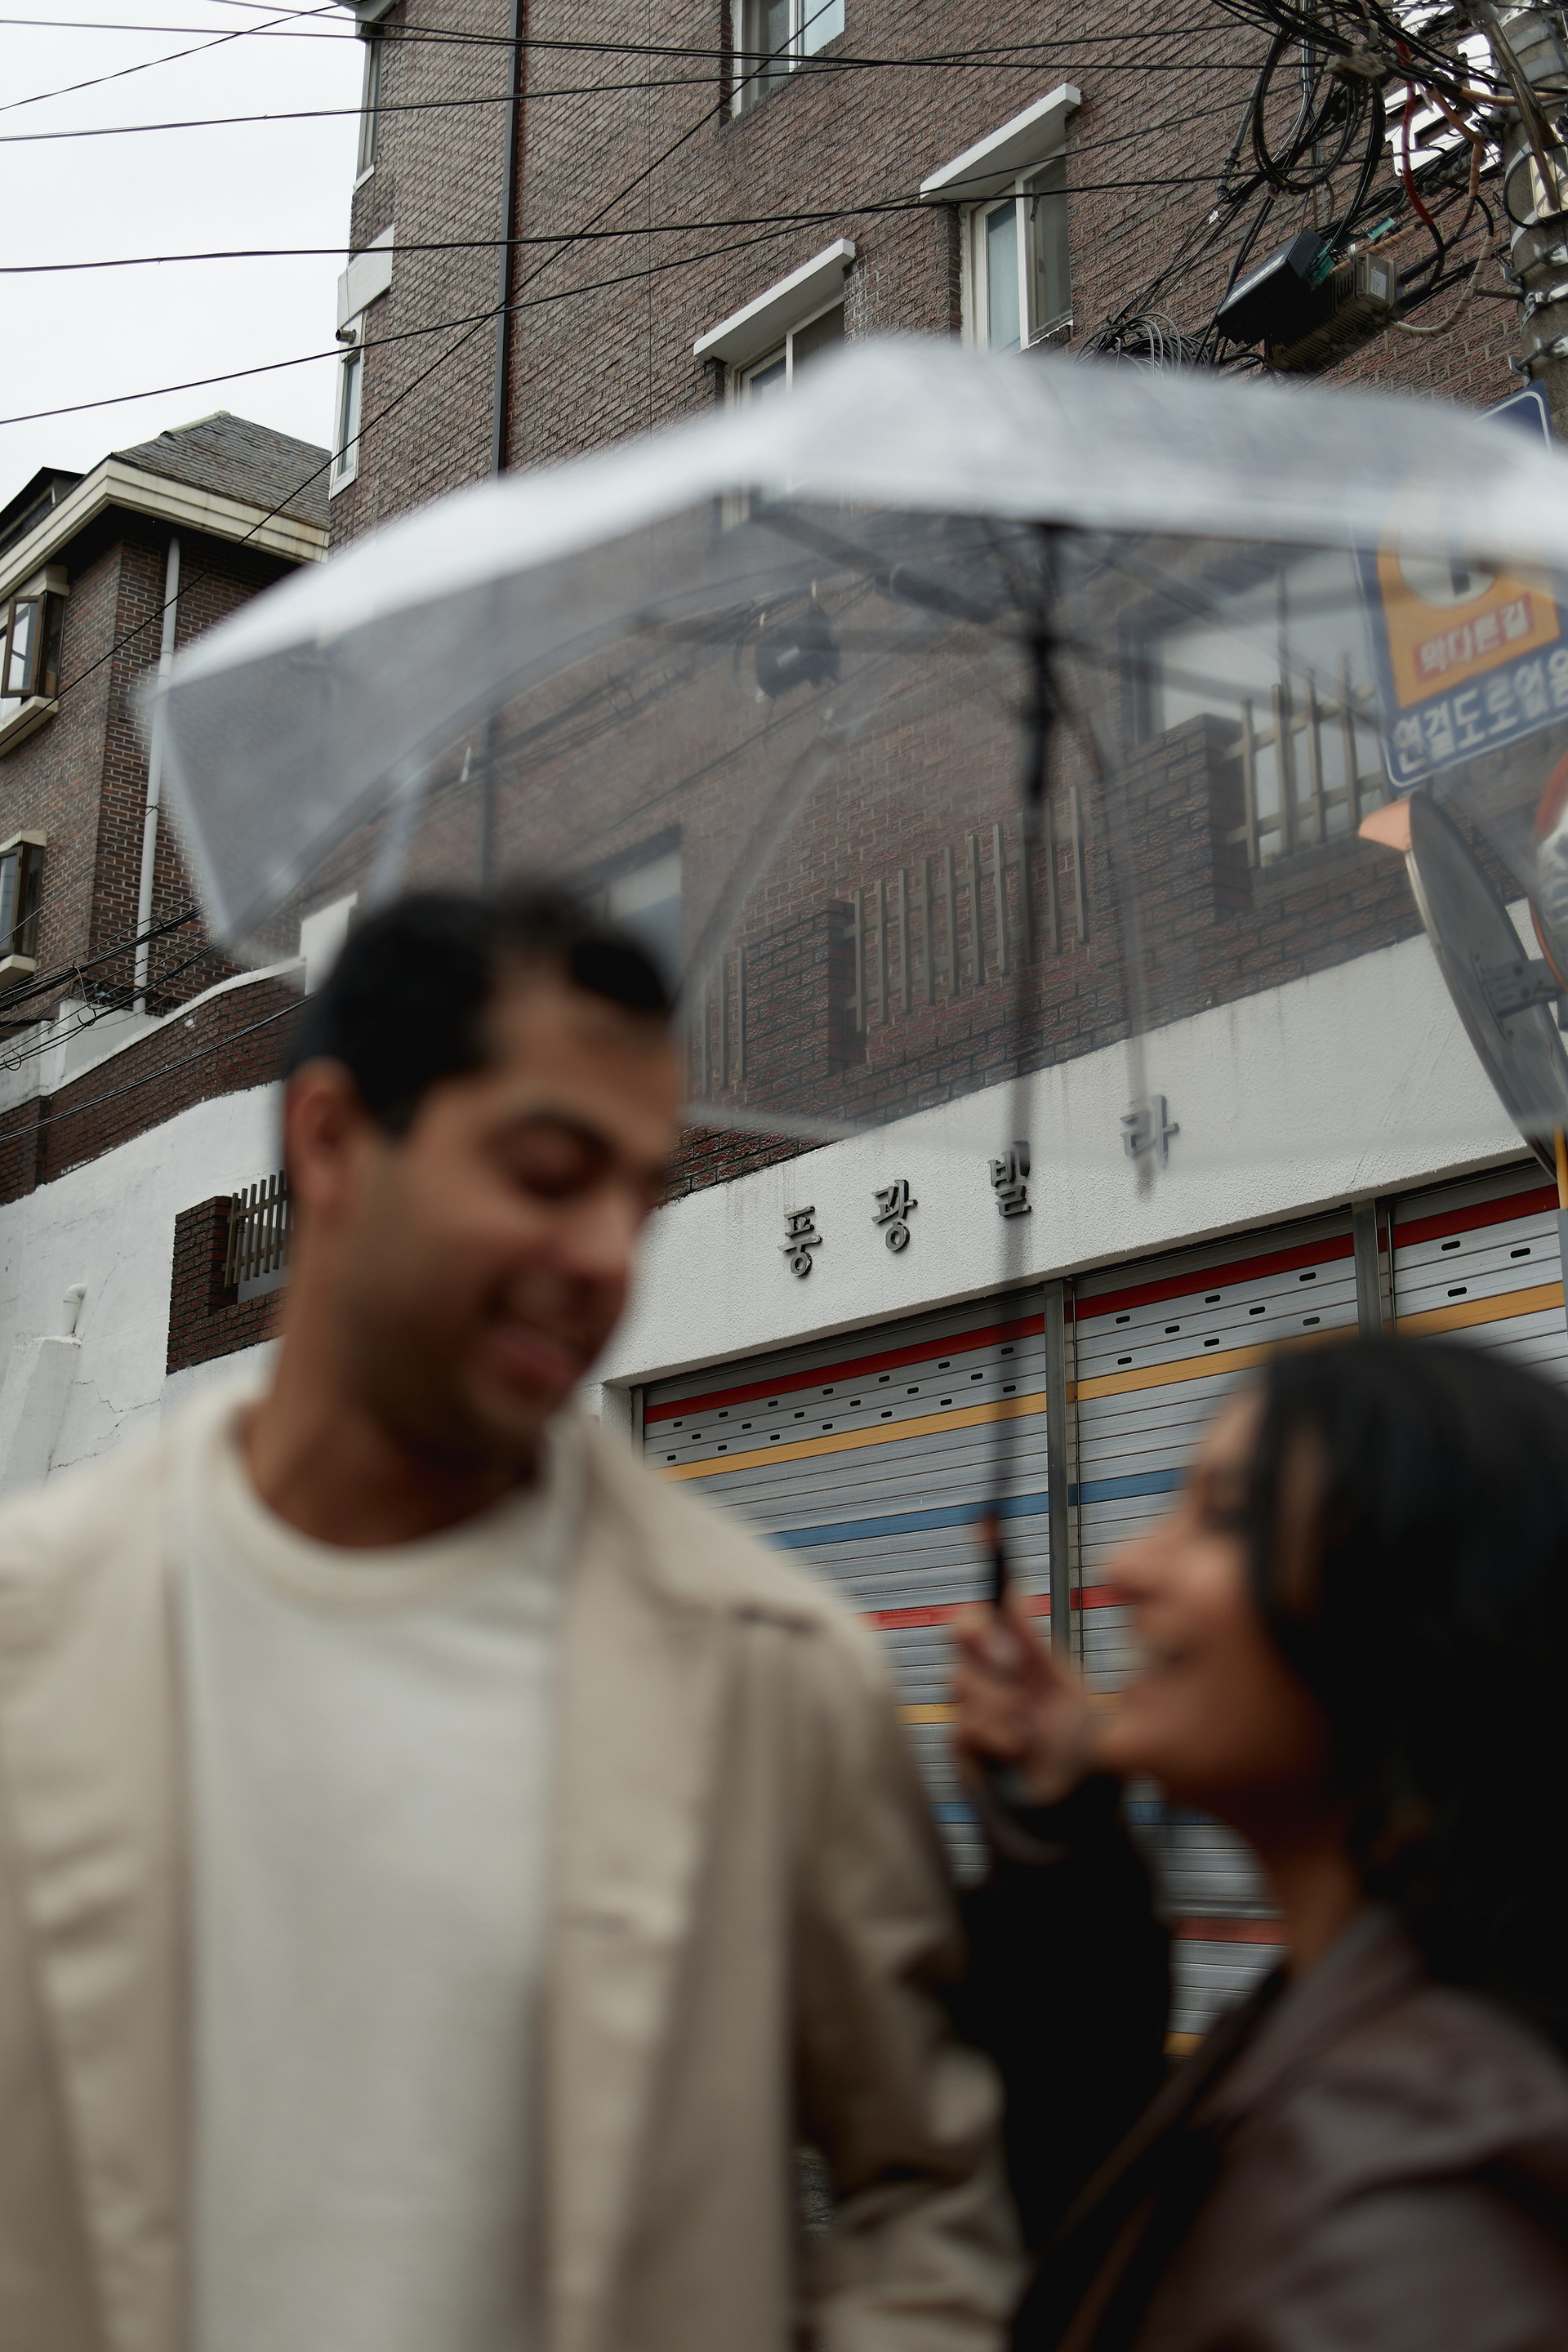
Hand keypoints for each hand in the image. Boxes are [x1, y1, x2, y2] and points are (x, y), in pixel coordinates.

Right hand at [951, 1594, 1099, 1807]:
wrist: (1080, 1800)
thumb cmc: (1076, 1741)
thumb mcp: (1063, 1685)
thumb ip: (1032, 1644)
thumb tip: (1012, 1591)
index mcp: (1012, 1660)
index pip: (976, 1619)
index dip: (976, 1605)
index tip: (990, 1594)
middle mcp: (987, 1679)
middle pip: (957, 1639)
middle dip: (985, 1645)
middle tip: (1013, 1663)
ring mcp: (971, 1712)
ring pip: (960, 1681)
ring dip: (1000, 1700)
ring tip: (1031, 1721)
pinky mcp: (963, 1748)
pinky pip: (963, 1726)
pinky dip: (995, 1734)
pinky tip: (1020, 1748)